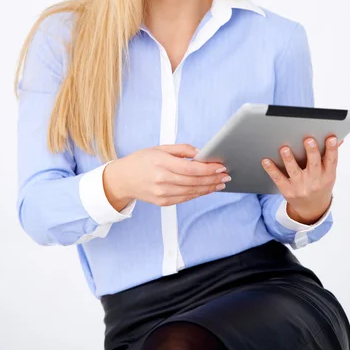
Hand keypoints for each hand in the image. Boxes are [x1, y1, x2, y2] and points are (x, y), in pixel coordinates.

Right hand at [103, 144, 229, 208]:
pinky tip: (207, 189)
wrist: (123, 179)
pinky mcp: (163, 202)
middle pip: (194, 181)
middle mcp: (162, 179)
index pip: (191, 168)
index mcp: (161, 163)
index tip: (221, 166)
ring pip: (192, 191)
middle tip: (226, 175)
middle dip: (213, 178)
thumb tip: (200, 152)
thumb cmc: (141, 161)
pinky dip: (198, 194)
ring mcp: (162, 193)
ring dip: (209, 188)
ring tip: (221, 183)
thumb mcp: (160, 148)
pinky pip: (185, 198)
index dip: (208, 169)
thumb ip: (181, 150)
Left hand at [260, 137, 343, 222]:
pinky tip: (265, 160)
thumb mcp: (329, 174)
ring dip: (289, 160)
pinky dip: (271, 169)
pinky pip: (278, 178)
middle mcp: (314, 181)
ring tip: (285, 149)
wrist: (312, 208)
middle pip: (313, 165)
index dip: (332, 149)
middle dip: (311, 152)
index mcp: (327, 176)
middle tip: (308, 140)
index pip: (331, 161)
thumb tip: (336, 139)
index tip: (331, 138)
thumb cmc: (320, 185)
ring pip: (294, 171)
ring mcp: (300, 186)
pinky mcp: (287, 190)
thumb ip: (330, 157)